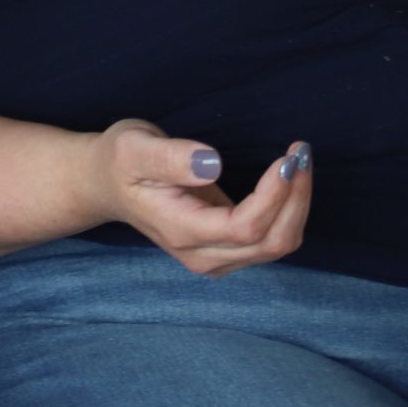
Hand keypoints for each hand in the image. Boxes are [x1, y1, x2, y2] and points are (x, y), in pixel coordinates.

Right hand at [86, 118, 310, 275]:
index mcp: (181, 231)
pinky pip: (272, 239)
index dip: (274, 195)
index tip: (287, 156)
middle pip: (270, 242)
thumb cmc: (120, 161)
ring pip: (278, 244)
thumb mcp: (134, 148)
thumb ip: (171, 158)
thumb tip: (211, 163)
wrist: (106, 184)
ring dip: (297, 204)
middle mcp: (203, 255)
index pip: (245, 227)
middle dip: (295, 198)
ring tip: (299, 159)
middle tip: (301, 151)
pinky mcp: (227, 250)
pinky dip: (289, 210)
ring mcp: (216, 257)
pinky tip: (288, 178)